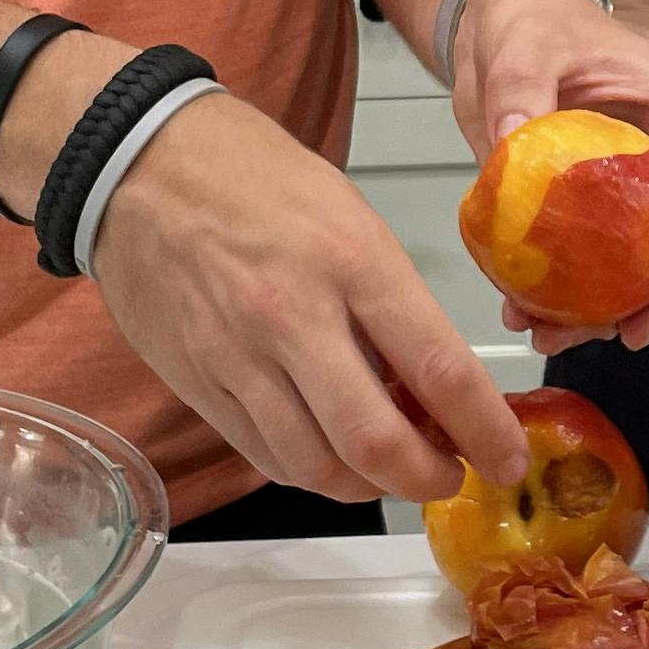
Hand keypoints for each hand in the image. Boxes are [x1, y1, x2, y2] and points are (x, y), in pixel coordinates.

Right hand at [91, 94, 528, 503]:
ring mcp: (238, 357)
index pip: (439, 370)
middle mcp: (294, 318)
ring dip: (368, 486)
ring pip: (317, 467)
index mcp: (351, 262)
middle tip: (448, 474)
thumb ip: (393, 303)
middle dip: (427, 479)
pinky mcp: (196, 383)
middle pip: (375, 444)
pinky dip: (310, 470)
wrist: (139, 162)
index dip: (486, 432)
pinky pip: (265, 455)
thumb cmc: (255, 177)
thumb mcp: (351, 218)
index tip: (509, 460)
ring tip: (390, 467)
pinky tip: (330, 453)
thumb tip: (435, 384)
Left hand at [449, 0, 648, 350]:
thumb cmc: (531, 20)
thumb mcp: (525, 45)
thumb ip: (521, 87)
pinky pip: (594, 268)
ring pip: (645, 271)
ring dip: (607, 315)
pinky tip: (522, 314)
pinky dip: (566, 300)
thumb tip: (509, 139)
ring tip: (550, 336)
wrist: (493, 25)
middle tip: (625, 336)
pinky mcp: (589, 214)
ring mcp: (631, 194)